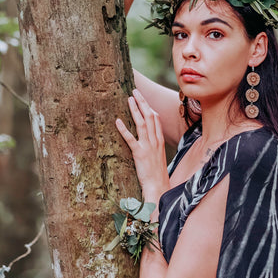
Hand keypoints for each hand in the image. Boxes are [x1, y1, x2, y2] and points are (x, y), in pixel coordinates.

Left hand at [116, 89, 168, 204]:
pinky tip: (117, 121)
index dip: (149, 107)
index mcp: (159, 141)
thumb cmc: (157, 175)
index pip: (156, 119)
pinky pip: (131, 139)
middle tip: (135, 91)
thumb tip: (146, 139)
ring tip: (129, 99)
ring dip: (135, 110)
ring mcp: (148, 147)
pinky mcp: (139, 154)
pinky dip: (124, 129)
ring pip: (142, 123)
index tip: (143, 98)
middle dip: (143, 102)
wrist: (159, 187)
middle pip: (150, 116)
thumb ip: (153, 146)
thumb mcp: (158, 157)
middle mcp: (155, 141)